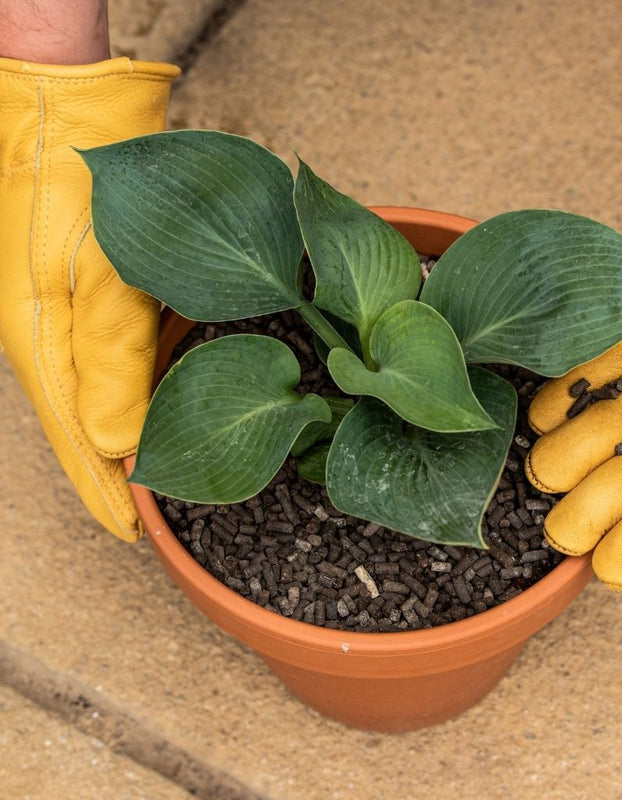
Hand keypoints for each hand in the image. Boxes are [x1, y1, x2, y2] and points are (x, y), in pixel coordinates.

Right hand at [0, 56, 178, 538]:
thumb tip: (121, 449)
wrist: (62, 115)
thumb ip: (110, 367)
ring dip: (129, 437)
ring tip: (157, 475)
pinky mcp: (92, 292)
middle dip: (115, 475)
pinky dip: (140, 388)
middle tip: (146, 516)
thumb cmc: (71, 192)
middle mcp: (54, 341)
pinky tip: (163, 402)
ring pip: (103, 396)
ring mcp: (71, 317)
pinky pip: (117, 357)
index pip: (77, 442)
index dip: (104, 492)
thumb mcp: (94, 285)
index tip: (131, 536)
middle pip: (88, 427)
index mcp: (43, 349)